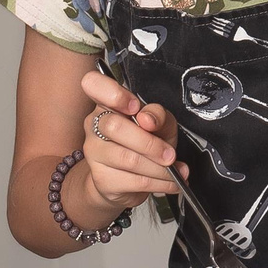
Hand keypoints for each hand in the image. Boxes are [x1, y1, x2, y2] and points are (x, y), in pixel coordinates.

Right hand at [74, 69, 184, 207]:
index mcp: (107, 103)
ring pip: (127, 158)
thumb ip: (158, 114)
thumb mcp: (159, 123)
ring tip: (174, 170)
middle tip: (169, 154)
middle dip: (149, 143)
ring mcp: (94, 152)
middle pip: (115, 127)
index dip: (113, 93)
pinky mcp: (101, 179)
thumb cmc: (144, 144)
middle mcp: (94, 125)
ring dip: (158, 167)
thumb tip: (148, 119)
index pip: (93, 84)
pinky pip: (133, 180)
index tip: (134, 107)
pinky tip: (170, 182)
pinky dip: (158, 183)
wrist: (127, 182)